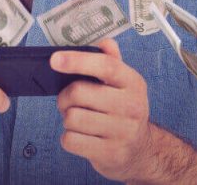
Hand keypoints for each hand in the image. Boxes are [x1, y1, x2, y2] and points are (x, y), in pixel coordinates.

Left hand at [52, 39, 152, 181]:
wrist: (141, 151)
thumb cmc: (124, 111)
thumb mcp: (124, 84)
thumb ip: (112, 61)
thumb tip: (104, 42)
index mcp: (133, 83)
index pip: (105, 66)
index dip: (77, 61)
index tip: (55, 60)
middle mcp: (131, 106)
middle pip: (78, 92)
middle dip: (64, 97)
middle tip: (68, 101)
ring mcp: (122, 132)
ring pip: (71, 117)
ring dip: (67, 118)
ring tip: (77, 119)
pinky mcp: (110, 153)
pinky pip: (71, 140)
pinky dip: (69, 138)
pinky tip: (81, 136)